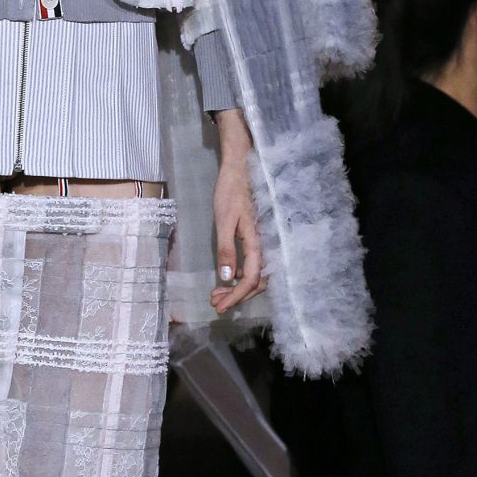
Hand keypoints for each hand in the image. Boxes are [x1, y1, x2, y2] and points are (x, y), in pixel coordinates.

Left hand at [211, 110, 263, 315]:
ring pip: (254, 274)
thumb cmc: (231, 192)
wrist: (240, 169)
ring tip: (216, 293)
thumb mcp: (224, 220)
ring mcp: (258, 242)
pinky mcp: (253, 238)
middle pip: (255, 281)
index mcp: (256, 242)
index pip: (250, 279)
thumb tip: (228, 277)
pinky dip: (238, 275)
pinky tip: (225, 276)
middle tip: (215, 302)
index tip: (219, 307)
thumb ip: (226, 249)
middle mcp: (262, 245)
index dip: (236, 296)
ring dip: (237, 288)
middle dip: (236, 296)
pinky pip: (251, 264)